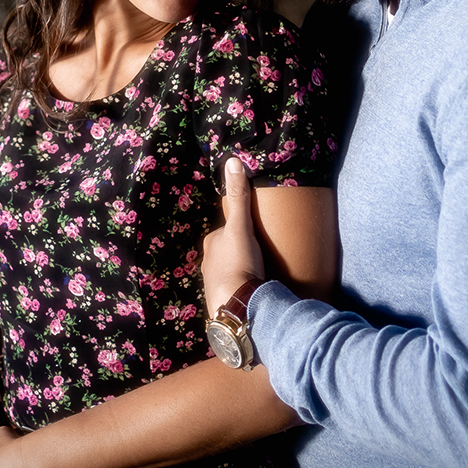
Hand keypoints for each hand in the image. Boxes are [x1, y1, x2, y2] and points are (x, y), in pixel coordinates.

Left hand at [202, 157, 264, 315]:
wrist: (237, 307)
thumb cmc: (239, 263)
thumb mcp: (241, 226)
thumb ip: (239, 197)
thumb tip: (233, 160)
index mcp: (211, 244)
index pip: (225, 231)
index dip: (240, 231)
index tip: (254, 235)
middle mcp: (208, 263)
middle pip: (226, 252)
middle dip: (239, 253)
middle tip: (259, 255)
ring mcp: (213, 285)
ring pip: (229, 272)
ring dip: (241, 272)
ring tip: (258, 274)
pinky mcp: (222, 302)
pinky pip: (233, 290)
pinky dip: (241, 289)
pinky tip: (252, 292)